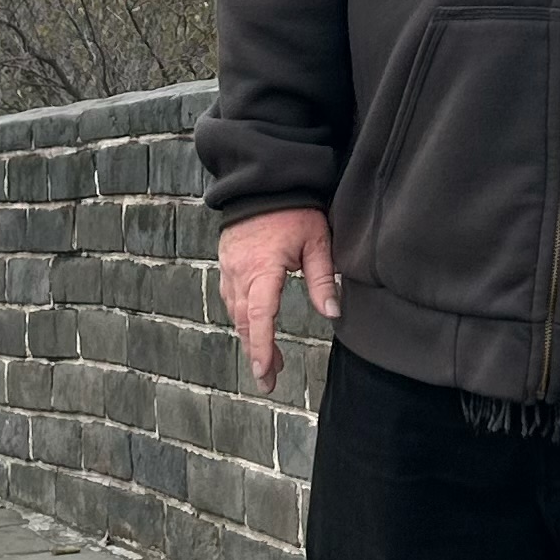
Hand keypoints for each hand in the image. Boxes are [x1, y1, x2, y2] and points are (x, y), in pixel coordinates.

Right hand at [218, 206, 339, 390]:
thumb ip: (323, 278)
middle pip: (244, 321)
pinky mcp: (227, 262)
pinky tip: (253, 326)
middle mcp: (240, 271)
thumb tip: (333, 314)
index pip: (259, 315)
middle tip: (270, 379)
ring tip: (268, 360)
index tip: (264, 372)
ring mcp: (229, 267)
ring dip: (249, 336)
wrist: (263, 180)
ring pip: (235, 312)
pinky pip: (230, 297)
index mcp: (263, 267)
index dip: (261, 346)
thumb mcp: (317, 240)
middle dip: (256, 351)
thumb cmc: (294, 209)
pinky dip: (242, 317)